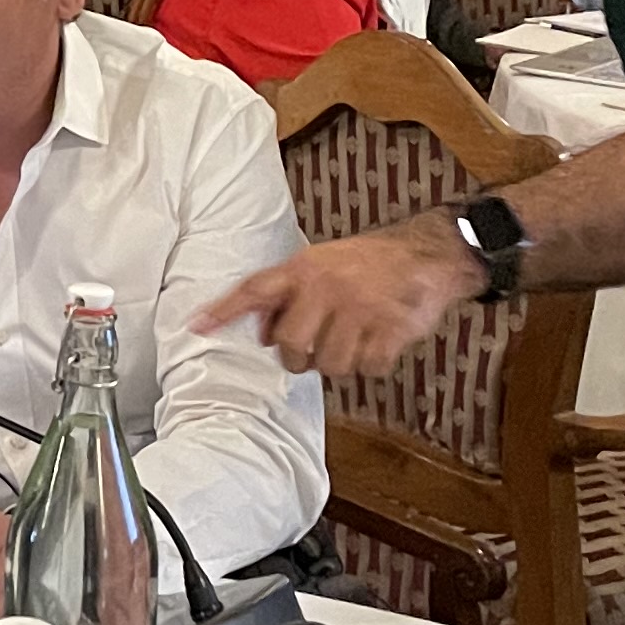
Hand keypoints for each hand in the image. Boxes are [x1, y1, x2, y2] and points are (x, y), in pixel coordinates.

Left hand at [198, 220, 486, 379]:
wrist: (428, 255)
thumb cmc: (366, 264)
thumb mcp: (321, 263)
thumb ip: (289, 294)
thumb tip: (259, 334)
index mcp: (304, 269)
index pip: (255, 289)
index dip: (224, 310)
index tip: (196, 327)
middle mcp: (327, 287)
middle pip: (292, 345)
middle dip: (299, 357)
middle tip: (314, 349)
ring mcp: (359, 309)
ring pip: (330, 364)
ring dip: (340, 361)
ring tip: (352, 338)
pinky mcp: (389, 330)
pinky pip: (368, 369)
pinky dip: (373, 364)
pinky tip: (378, 341)